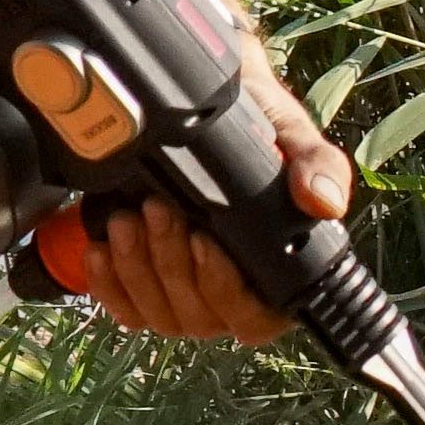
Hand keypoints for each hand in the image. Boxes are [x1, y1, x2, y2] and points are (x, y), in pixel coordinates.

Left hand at [7, 0, 355, 352]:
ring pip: (159, 314)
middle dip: (172, 265)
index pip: (256, 317)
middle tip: (158, 208)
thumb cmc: (254, 125)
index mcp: (275, 269)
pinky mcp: (142, 284)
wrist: (201, 107)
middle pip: (199, 317)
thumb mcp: (288, 132)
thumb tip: (323, 202)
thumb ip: (315, 163)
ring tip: (126, 217)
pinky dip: (108, 282)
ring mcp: (184, 292)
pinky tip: (100, 245)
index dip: (227, 290)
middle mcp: (231, 289)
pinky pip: (125, 309)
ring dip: (137, 268)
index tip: (205, 240)